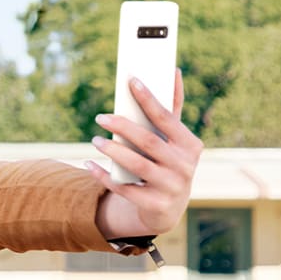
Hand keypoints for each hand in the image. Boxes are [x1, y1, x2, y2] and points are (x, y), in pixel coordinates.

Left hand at [87, 69, 203, 237]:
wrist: (167, 208)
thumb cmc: (168, 163)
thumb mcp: (174, 140)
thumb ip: (172, 109)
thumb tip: (174, 72)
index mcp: (190, 145)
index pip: (167, 118)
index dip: (149, 99)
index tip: (131, 81)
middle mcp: (185, 166)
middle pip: (149, 142)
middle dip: (123, 127)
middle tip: (100, 117)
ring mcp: (171, 187)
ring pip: (137, 166)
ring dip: (113, 151)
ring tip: (94, 140)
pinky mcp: (154, 205)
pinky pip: (124, 189)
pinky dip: (104, 176)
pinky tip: (89, 164)